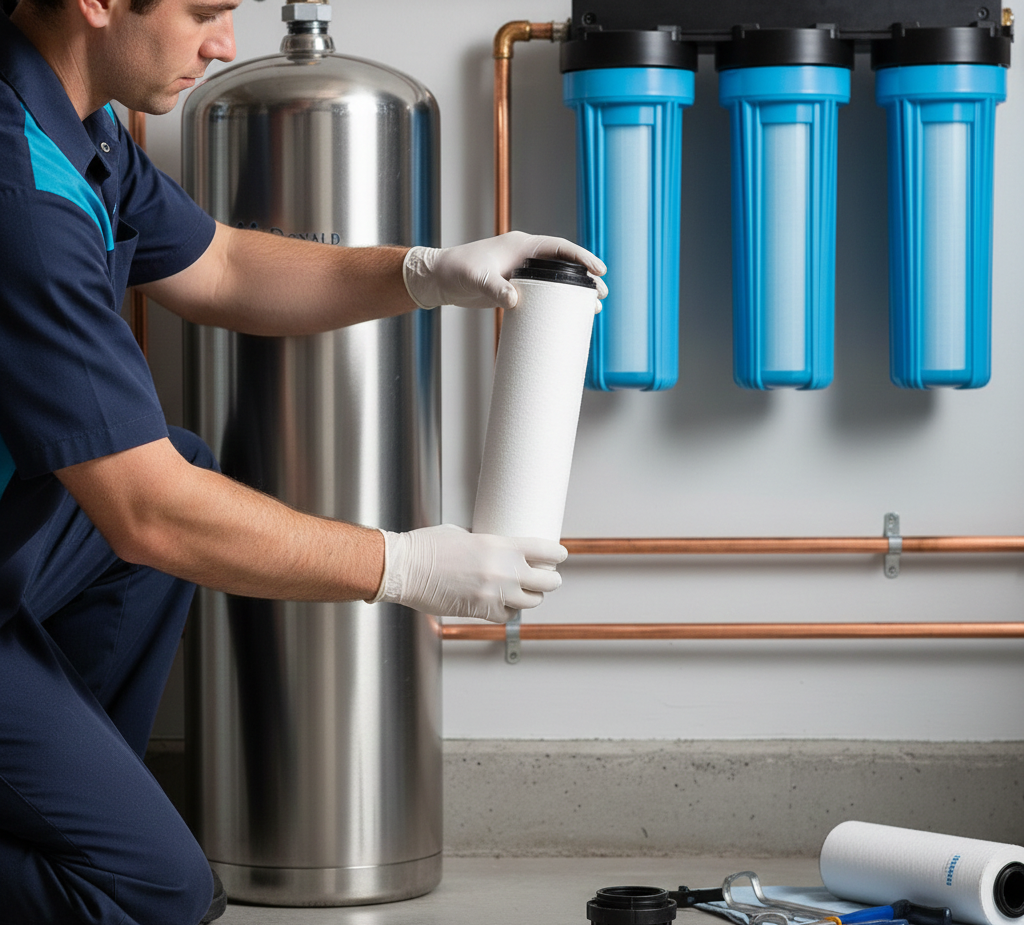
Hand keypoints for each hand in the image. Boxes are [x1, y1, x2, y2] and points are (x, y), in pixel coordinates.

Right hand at [368, 524, 566, 622]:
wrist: (404, 568)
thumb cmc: (426, 547)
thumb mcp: (464, 533)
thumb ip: (487, 543)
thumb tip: (499, 549)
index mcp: (500, 546)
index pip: (545, 551)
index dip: (557, 554)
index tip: (560, 555)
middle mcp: (503, 571)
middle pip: (547, 582)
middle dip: (550, 580)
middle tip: (548, 577)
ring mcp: (493, 594)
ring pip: (531, 602)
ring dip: (531, 597)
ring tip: (527, 592)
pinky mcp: (480, 611)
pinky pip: (507, 616)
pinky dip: (509, 611)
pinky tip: (504, 604)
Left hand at [402, 231, 607, 309]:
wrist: (440, 280)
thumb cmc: (456, 271)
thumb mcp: (476, 279)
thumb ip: (495, 288)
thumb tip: (515, 300)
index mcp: (521, 246)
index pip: (559, 248)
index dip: (581, 257)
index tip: (599, 269)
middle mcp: (525, 256)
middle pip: (563, 264)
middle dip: (585, 278)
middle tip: (602, 294)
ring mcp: (522, 272)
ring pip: (557, 279)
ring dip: (575, 291)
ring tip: (594, 307)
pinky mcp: (516, 287)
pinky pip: (544, 292)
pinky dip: (558, 301)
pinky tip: (568, 314)